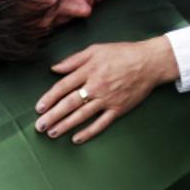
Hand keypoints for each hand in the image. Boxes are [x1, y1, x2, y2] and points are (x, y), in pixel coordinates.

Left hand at [34, 38, 178, 143]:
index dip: (49, 98)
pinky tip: (76, 139)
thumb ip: (73, 60)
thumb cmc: (122, 53)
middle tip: (39, 126)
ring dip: (65, 126)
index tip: (39, 108)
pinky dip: (88, 132)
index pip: (63, 86)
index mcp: (89, 71)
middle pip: (70, 103)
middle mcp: (96, 86)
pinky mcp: (119, 109)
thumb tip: (54, 68)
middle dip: (53, 116)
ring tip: (52, 133)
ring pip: (82, 115)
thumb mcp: (96, 49)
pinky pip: (101, 123)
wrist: (150, 62)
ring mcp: (108, 99)